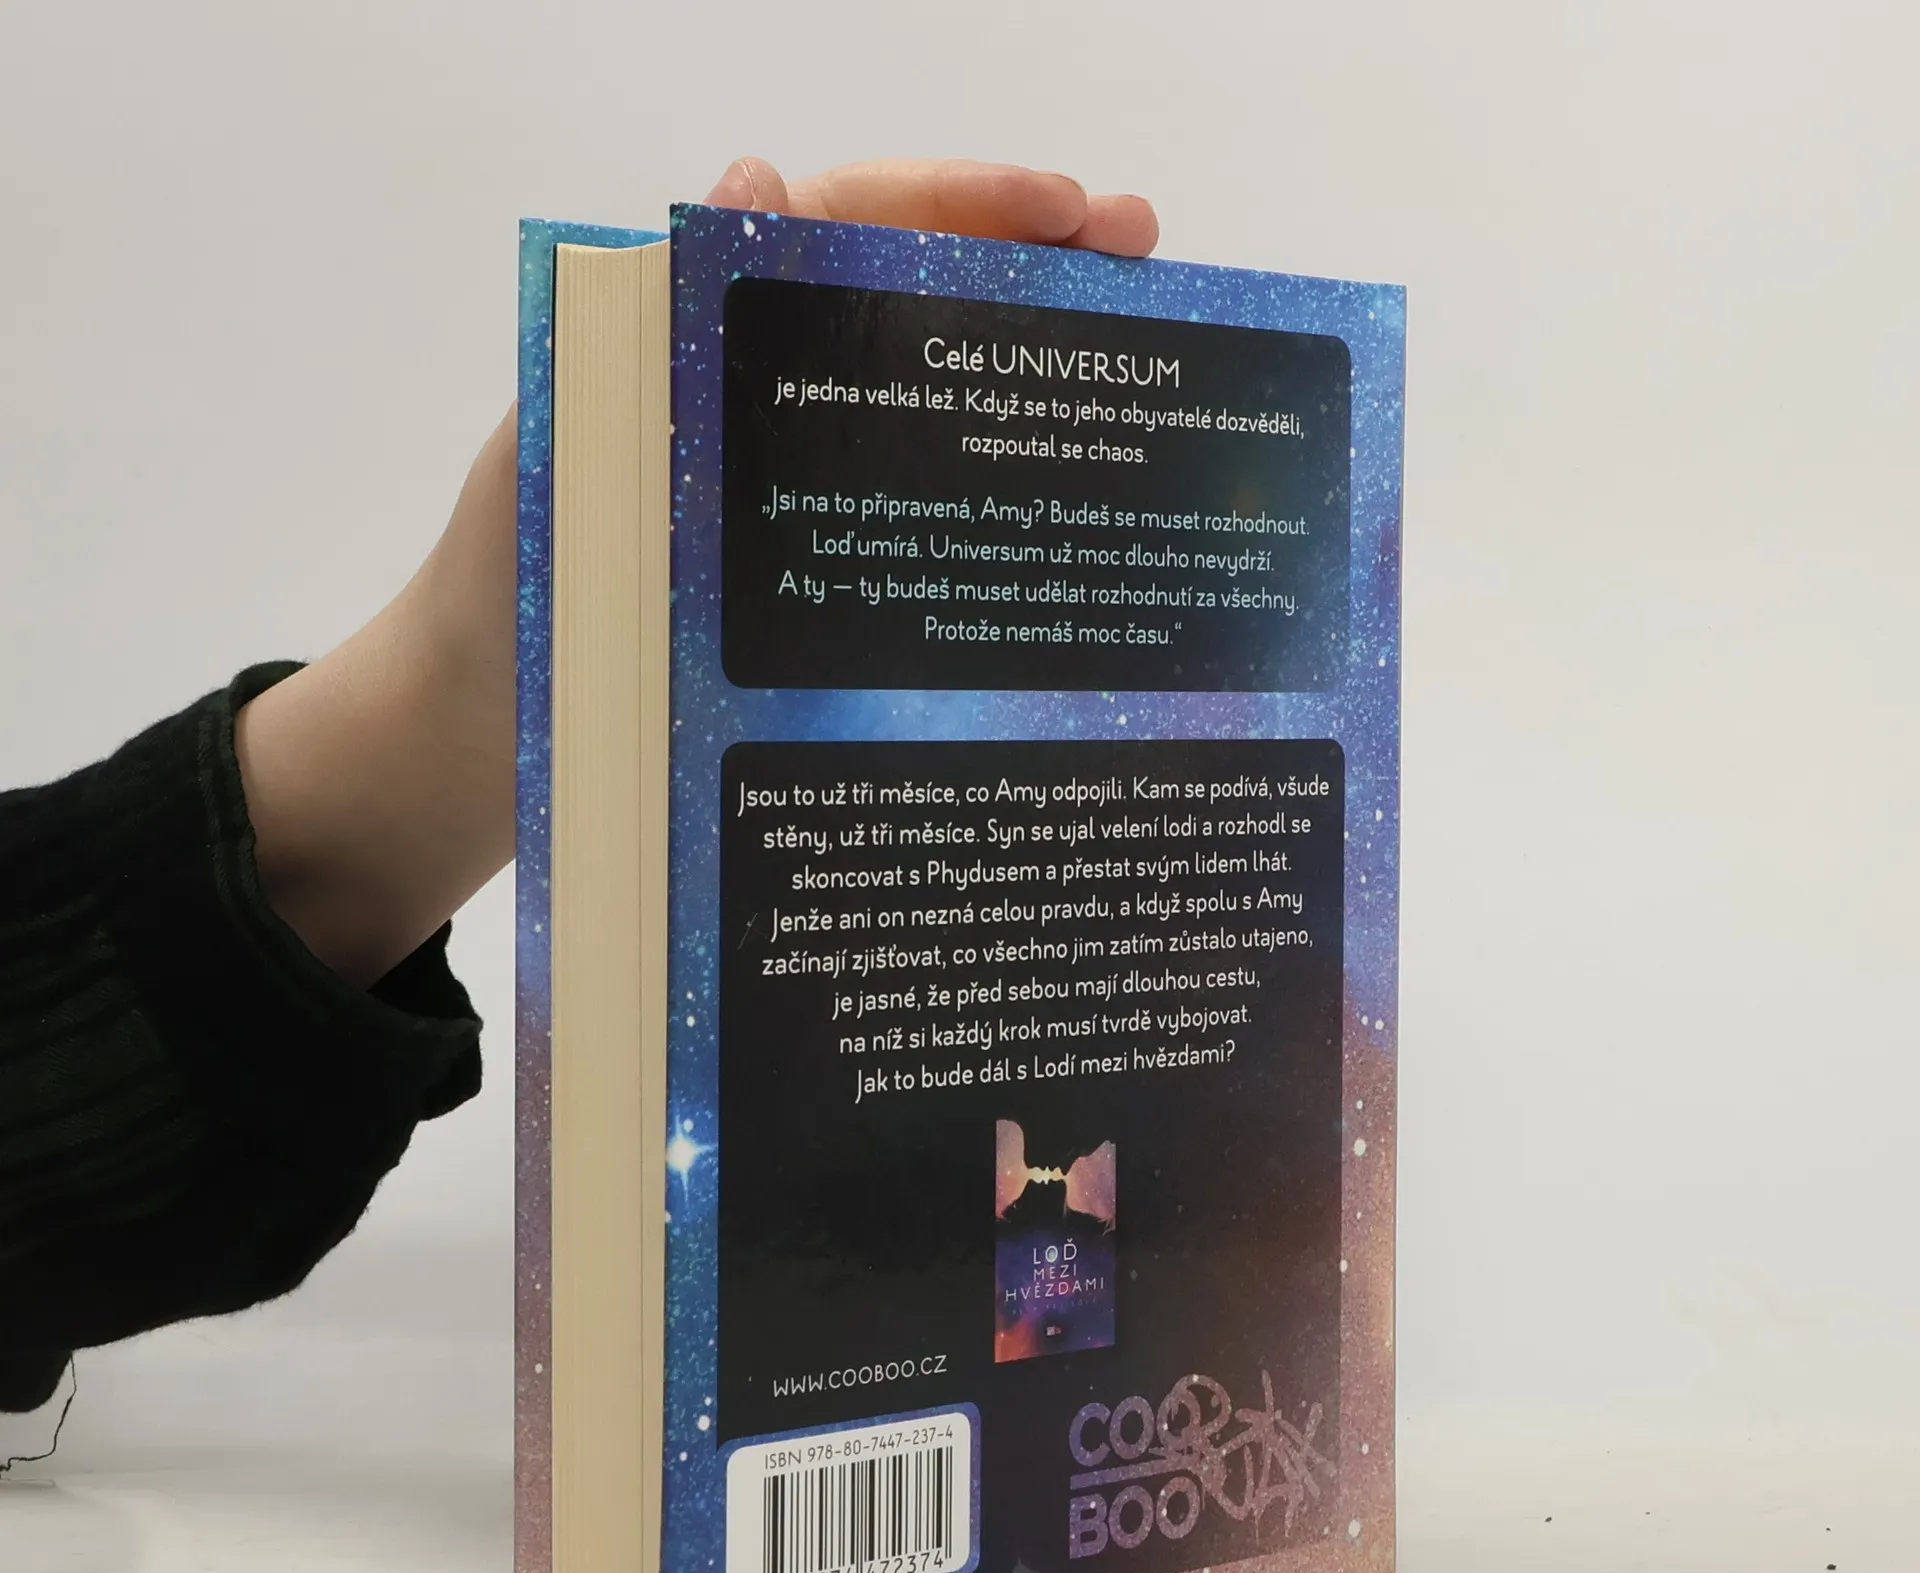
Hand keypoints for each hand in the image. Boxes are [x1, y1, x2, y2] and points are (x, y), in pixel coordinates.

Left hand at [235, 162, 1158, 985]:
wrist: (474, 740)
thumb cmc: (510, 588)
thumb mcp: (575, 446)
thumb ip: (657, 322)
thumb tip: (758, 174)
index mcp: (703, 337)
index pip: (851, 227)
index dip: (968, 207)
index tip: (1076, 214)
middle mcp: (760, 397)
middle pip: (911, 303)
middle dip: (1030, 272)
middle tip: (1150, 272)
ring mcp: (789, 490)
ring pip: (922, 406)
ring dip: (1023, 379)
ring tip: (1142, 380)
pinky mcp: (802, 581)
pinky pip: (902, 511)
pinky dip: (981, 494)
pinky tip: (1063, 519)